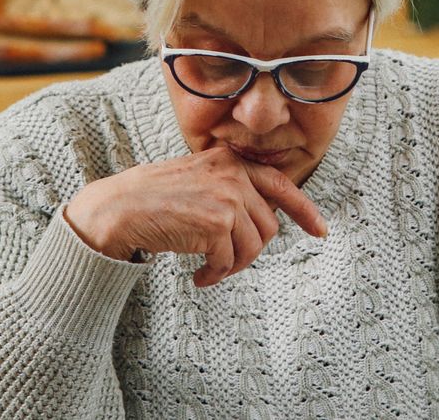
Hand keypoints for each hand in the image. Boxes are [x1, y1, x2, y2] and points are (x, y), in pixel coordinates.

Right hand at [65, 147, 327, 286]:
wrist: (119, 209)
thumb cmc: (151, 198)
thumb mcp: (197, 178)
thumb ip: (229, 189)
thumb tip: (261, 220)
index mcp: (230, 161)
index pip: (280, 185)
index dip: (305, 211)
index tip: (320, 231)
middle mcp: (233, 175)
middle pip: (268, 225)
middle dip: (250, 251)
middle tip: (226, 263)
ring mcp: (227, 198)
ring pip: (253, 246)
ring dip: (233, 265)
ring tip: (210, 270)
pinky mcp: (217, 224)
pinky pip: (230, 260)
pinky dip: (216, 275)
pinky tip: (199, 276)